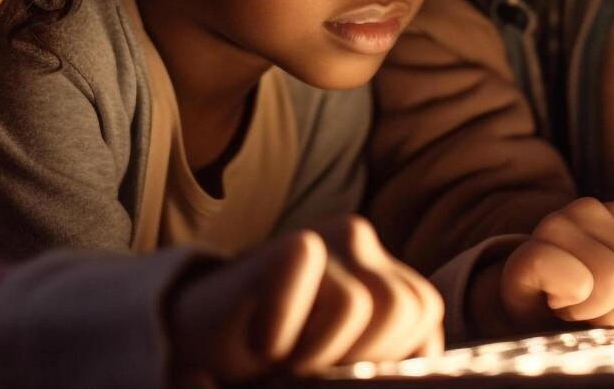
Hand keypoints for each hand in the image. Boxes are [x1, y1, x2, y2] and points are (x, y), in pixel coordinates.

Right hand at [166, 215, 442, 380]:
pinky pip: (337, 299)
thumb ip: (380, 360)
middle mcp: (358, 243)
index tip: (339, 370)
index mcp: (378, 270)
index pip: (424, 314)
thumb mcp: (339, 365)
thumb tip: (425, 374)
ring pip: (372, 306)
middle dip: (360, 355)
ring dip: (324, 352)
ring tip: (284, 355)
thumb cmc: (269, 363)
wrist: (188, 348)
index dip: (391, 357)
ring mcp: (327, 238)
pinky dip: (296, 337)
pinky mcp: (296, 246)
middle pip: (405, 307)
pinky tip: (263, 341)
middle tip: (304, 365)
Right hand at [495, 197, 613, 331]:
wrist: (515, 317)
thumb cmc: (581, 310)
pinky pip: (577, 282)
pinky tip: (551, 299)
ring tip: (569, 303)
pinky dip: (571, 303)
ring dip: (594, 311)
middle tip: (591, 310)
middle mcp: (593, 209)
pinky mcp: (532, 250)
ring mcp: (559, 223)